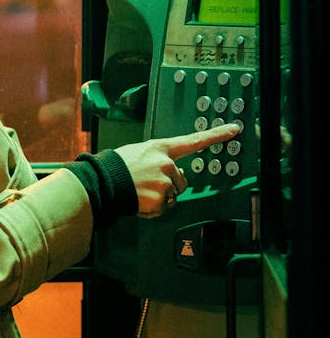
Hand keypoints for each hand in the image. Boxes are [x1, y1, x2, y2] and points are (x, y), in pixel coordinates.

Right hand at [116, 121, 241, 217]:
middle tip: (147, 182)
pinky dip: (153, 208)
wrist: (104, 182)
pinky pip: (164, 208)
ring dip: (160, 196)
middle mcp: (167, 164)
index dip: (217, 135)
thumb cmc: (118, 167)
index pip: (195, 140)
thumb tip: (171, 173)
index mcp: (162, 148)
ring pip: (173, 195)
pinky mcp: (161, 200)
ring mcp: (165, 182)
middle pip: (181, 180)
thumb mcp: (140, 153)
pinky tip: (140, 200)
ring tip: (141, 190)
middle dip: (168, 184)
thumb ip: (159, 159)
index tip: (234, 129)